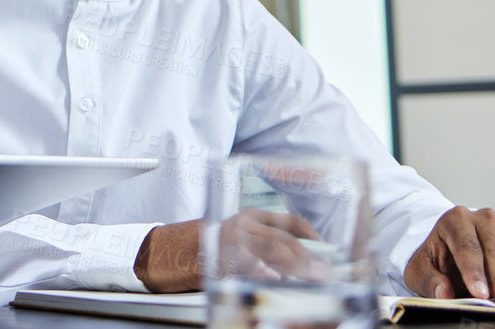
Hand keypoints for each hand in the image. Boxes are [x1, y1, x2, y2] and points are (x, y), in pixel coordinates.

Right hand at [136, 211, 320, 291]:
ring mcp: (231, 238)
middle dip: (309, 258)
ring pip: (272, 247)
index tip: (328, 253)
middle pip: (284, 238)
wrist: (166, 253)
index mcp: (251, 217)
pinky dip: (260, 269)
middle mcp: (243, 224)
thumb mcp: (238, 240)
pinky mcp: (219, 253)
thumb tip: (301, 265)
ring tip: (311, 277)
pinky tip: (271, 278)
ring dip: (295, 265)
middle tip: (325, 273)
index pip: (291, 222)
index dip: (313, 237)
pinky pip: (245, 261)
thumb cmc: (207, 250)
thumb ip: (265, 247)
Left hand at [404, 206, 494, 310]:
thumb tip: (444, 293)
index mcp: (455, 219)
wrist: (451, 252)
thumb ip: (429, 280)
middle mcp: (484, 218)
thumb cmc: (437, 260)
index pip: (466, 246)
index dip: (473, 272)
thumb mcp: (420, 269)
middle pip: (494, 251)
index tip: (480, 294)